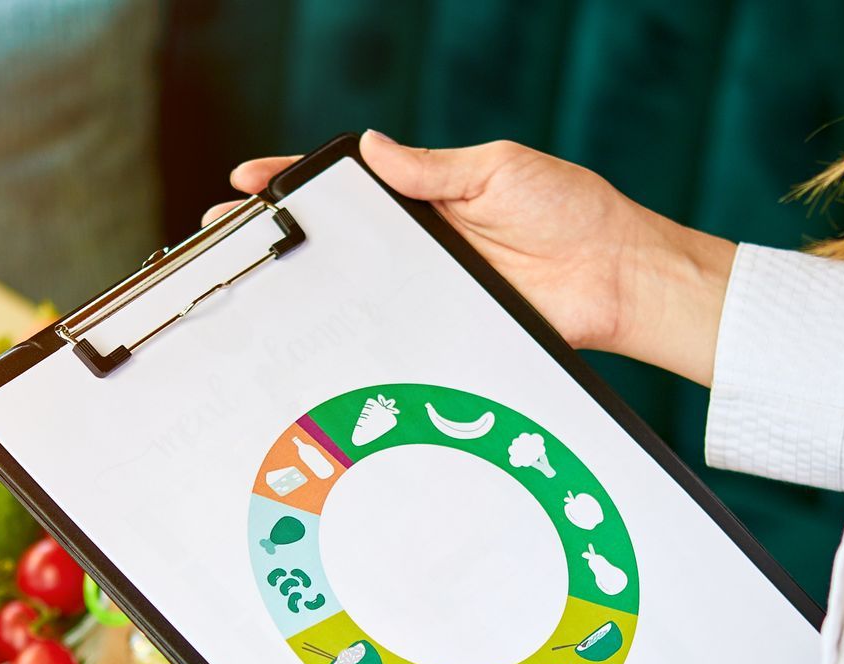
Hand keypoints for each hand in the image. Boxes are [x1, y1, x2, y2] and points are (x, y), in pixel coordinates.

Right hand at [205, 131, 736, 384]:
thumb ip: (434, 168)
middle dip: (278, 237)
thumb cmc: (572, 212)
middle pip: (335, 239)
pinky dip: (356, 335)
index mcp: (428, 195)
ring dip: (304, 289)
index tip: (250, 180)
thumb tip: (371, 148)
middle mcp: (419, 243)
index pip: (347, 183)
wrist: (619, 278)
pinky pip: (393, 332)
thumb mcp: (500, 171)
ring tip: (252, 287)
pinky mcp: (443, 329)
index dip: (296, 179)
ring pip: (353, 288)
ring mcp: (427, 289)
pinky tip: (319, 334)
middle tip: (224, 236)